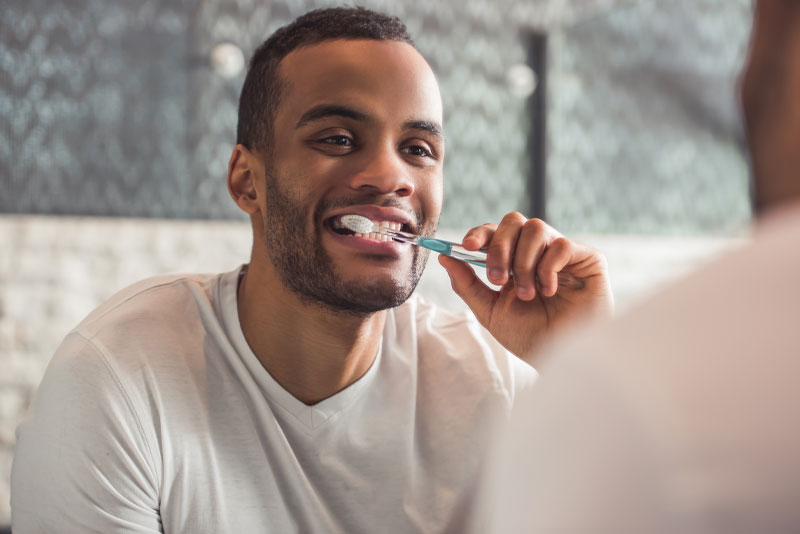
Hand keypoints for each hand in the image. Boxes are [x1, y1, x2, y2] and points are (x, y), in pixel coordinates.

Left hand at [438, 213, 612, 361]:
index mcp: (514, 260)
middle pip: (514, 221)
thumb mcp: (490, 311)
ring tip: (528, 293)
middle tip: (497, 279)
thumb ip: (468, 284)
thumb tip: (445, 257)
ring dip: (524, 262)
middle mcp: (538, 251)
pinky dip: (549, 267)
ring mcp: (563, 253)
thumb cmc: (529, 337)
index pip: (495, 231)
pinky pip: (562, 244)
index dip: (480, 233)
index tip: (467, 246)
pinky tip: (549, 291)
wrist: (561, 360)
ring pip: (536, 228)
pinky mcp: (588, 259)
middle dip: (499, 248)